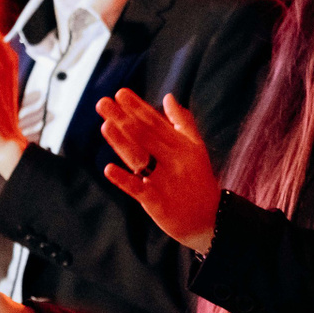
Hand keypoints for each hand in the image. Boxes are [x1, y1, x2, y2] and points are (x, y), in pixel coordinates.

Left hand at [97, 90, 218, 251]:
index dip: (137, 108)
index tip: (121, 94)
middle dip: (123, 118)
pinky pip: (137, 189)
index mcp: (182, 146)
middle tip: (103, 102)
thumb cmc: (198, 180)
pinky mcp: (157, 202)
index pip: (156, 123)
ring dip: (121, 141)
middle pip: (144, 136)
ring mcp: (165, 181)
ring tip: (105, 125)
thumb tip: (169, 97)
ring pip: (140, 158)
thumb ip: (182, 122)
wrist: (210, 219)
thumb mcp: (196, 148)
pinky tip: (108, 169)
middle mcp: (174, 160)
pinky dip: (123, 180)